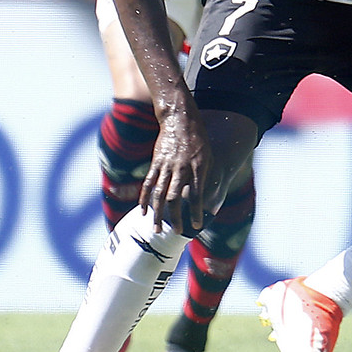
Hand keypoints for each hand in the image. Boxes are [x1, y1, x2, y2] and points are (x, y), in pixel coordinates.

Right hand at [140, 105, 211, 231]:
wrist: (180, 119)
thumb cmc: (198, 140)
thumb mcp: (208, 157)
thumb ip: (204, 178)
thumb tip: (205, 200)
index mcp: (196, 168)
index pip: (196, 195)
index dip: (195, 211)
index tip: (196, 226)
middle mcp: (180, 169)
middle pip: (175, 198)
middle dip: (176, 217)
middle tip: (177, 232)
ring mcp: (166, 166)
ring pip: (159, 194)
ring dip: (158, 213)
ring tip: (157, 229)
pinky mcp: (156, 163)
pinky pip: (148, 184)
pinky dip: (145, 198)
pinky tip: (143, 211)